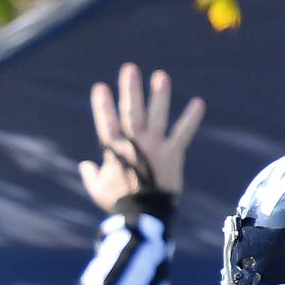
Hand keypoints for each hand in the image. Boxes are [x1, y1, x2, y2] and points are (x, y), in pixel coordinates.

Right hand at [78, 64, 204, 212]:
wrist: (143, 216)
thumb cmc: (118, 204)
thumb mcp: (98, 190)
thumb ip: (91, 175)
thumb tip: (85, 166)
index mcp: (114, 150)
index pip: (106, 122)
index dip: (103, 105)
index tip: (100, 87)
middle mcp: (134, 143)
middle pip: (131, 111)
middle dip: (130, 89)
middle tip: (129, 69)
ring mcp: (154, 147)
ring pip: (156, 115)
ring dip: (159, 95)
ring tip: (161, 76)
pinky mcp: (172, 154)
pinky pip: (183, 133)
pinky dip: (191, 118)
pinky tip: (199, 102)